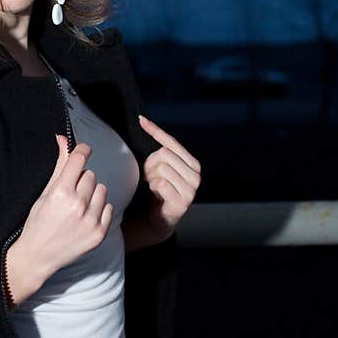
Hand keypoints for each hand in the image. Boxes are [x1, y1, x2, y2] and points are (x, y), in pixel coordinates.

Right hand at [5, 134, 112, 302]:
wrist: (38, 256)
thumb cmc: (38, 222)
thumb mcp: (45, 192)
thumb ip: (59, 165)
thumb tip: (63, 139)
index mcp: (61, 193)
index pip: (79, 159)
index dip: (82, 150)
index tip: (84, 149)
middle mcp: (78, 206)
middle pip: (91, 175)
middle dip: (81, 180)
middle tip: (70, 193)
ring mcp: (90, 221)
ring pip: (102, 189)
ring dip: (92, 194)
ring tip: (78, 206)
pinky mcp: (99, 233)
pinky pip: (109, 207)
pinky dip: (99, 209)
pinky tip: (85, 217)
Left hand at [135, 115, 200, 244]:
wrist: (160, 218)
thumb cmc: (159, 190)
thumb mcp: (161, 168)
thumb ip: (160, 150)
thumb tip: (143, 121)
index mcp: (192, 163)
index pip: (171, 142)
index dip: (155, 130)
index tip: (141, 120)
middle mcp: (196, 175)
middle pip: (163, 154)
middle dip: (150, 164)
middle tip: (148, 177)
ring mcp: (191, 189)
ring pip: (161, 168)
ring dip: (151, 178)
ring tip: (153, 186)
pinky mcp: (183, 201)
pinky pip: (160, 183)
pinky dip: (153, 188)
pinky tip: (156, 194)